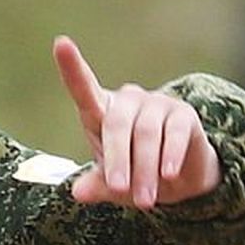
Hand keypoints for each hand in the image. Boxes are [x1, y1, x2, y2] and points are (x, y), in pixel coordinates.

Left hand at [55, 35, 220, 209]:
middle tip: (119, 189)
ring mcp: (156, 104)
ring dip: (145, 169)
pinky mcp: (183, 115)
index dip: (72, 68)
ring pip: (145, 134)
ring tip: (145, 200)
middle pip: (117, 124)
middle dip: (118, 160)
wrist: (178, 181)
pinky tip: (169, 174)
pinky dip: (169, 155)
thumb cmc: (135, 176)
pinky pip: (174, 133)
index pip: (84, 89)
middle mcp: (128, 101)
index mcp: (102, 113)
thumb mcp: (113, 186)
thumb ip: (97, 186)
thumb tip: (78, 192)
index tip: (61, 44)